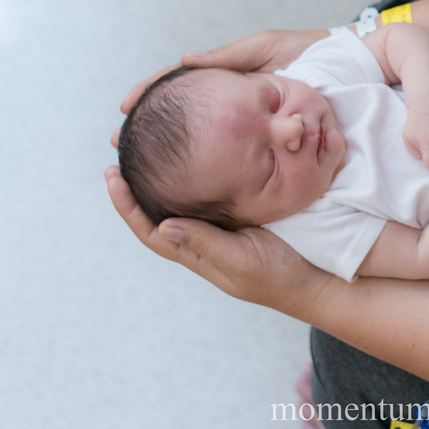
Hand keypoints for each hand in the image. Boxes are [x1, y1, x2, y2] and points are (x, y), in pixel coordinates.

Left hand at [104, 165, 332, 315]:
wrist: (316, 279)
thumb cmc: (279, 276)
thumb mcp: (242, 262)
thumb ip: (206, 244)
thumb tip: (162, 227)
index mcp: (198, 252)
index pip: (150, 230)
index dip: (127, 205)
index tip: (112, 175)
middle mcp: (204, 239)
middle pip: (158, 213)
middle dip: (136, 187)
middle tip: (121, 154)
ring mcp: (222, 228)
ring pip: (181, 202)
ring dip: (161, 180)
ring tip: (147, 150)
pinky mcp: (241, 215)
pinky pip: (209, 195)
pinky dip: (196, 176)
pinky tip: (196, 158)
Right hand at [113, 28, 328, 146]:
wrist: (348, 66)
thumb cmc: (307, 50)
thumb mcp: (264, 48)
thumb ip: (228, 56)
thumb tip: (185, 62)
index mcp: (227, 78)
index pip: (177, 85)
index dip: (150, 94)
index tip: (125, 106)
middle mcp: (230, 103)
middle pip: (179, 114)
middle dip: (149, 126)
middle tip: (120, 142)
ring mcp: (244, 120)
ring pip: (198, 133)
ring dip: (167, 145)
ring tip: (139, 162)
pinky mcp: (263, 136)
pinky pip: (230, 147)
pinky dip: (206, 156)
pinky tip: (185, 171)